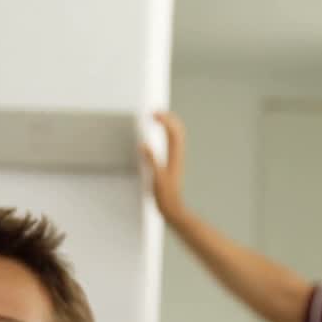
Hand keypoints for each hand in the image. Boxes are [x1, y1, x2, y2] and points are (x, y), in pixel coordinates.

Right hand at [139, 111, 187, 225]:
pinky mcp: (172, 164)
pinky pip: (172, 144)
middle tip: (154, 112)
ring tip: (157, 118)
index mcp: (174, 157)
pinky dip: (167, 134)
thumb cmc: (165, 197)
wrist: (173, 210)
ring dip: (168, 125)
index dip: (164, 120)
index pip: (173, 132)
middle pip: (177, 131)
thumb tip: (143, 144)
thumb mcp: (156, 178)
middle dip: (168, 118)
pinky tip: (159, 136)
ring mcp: (175, 160)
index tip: (152, 114)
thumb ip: (151, 161)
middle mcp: (177, 156)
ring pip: (176, 137)